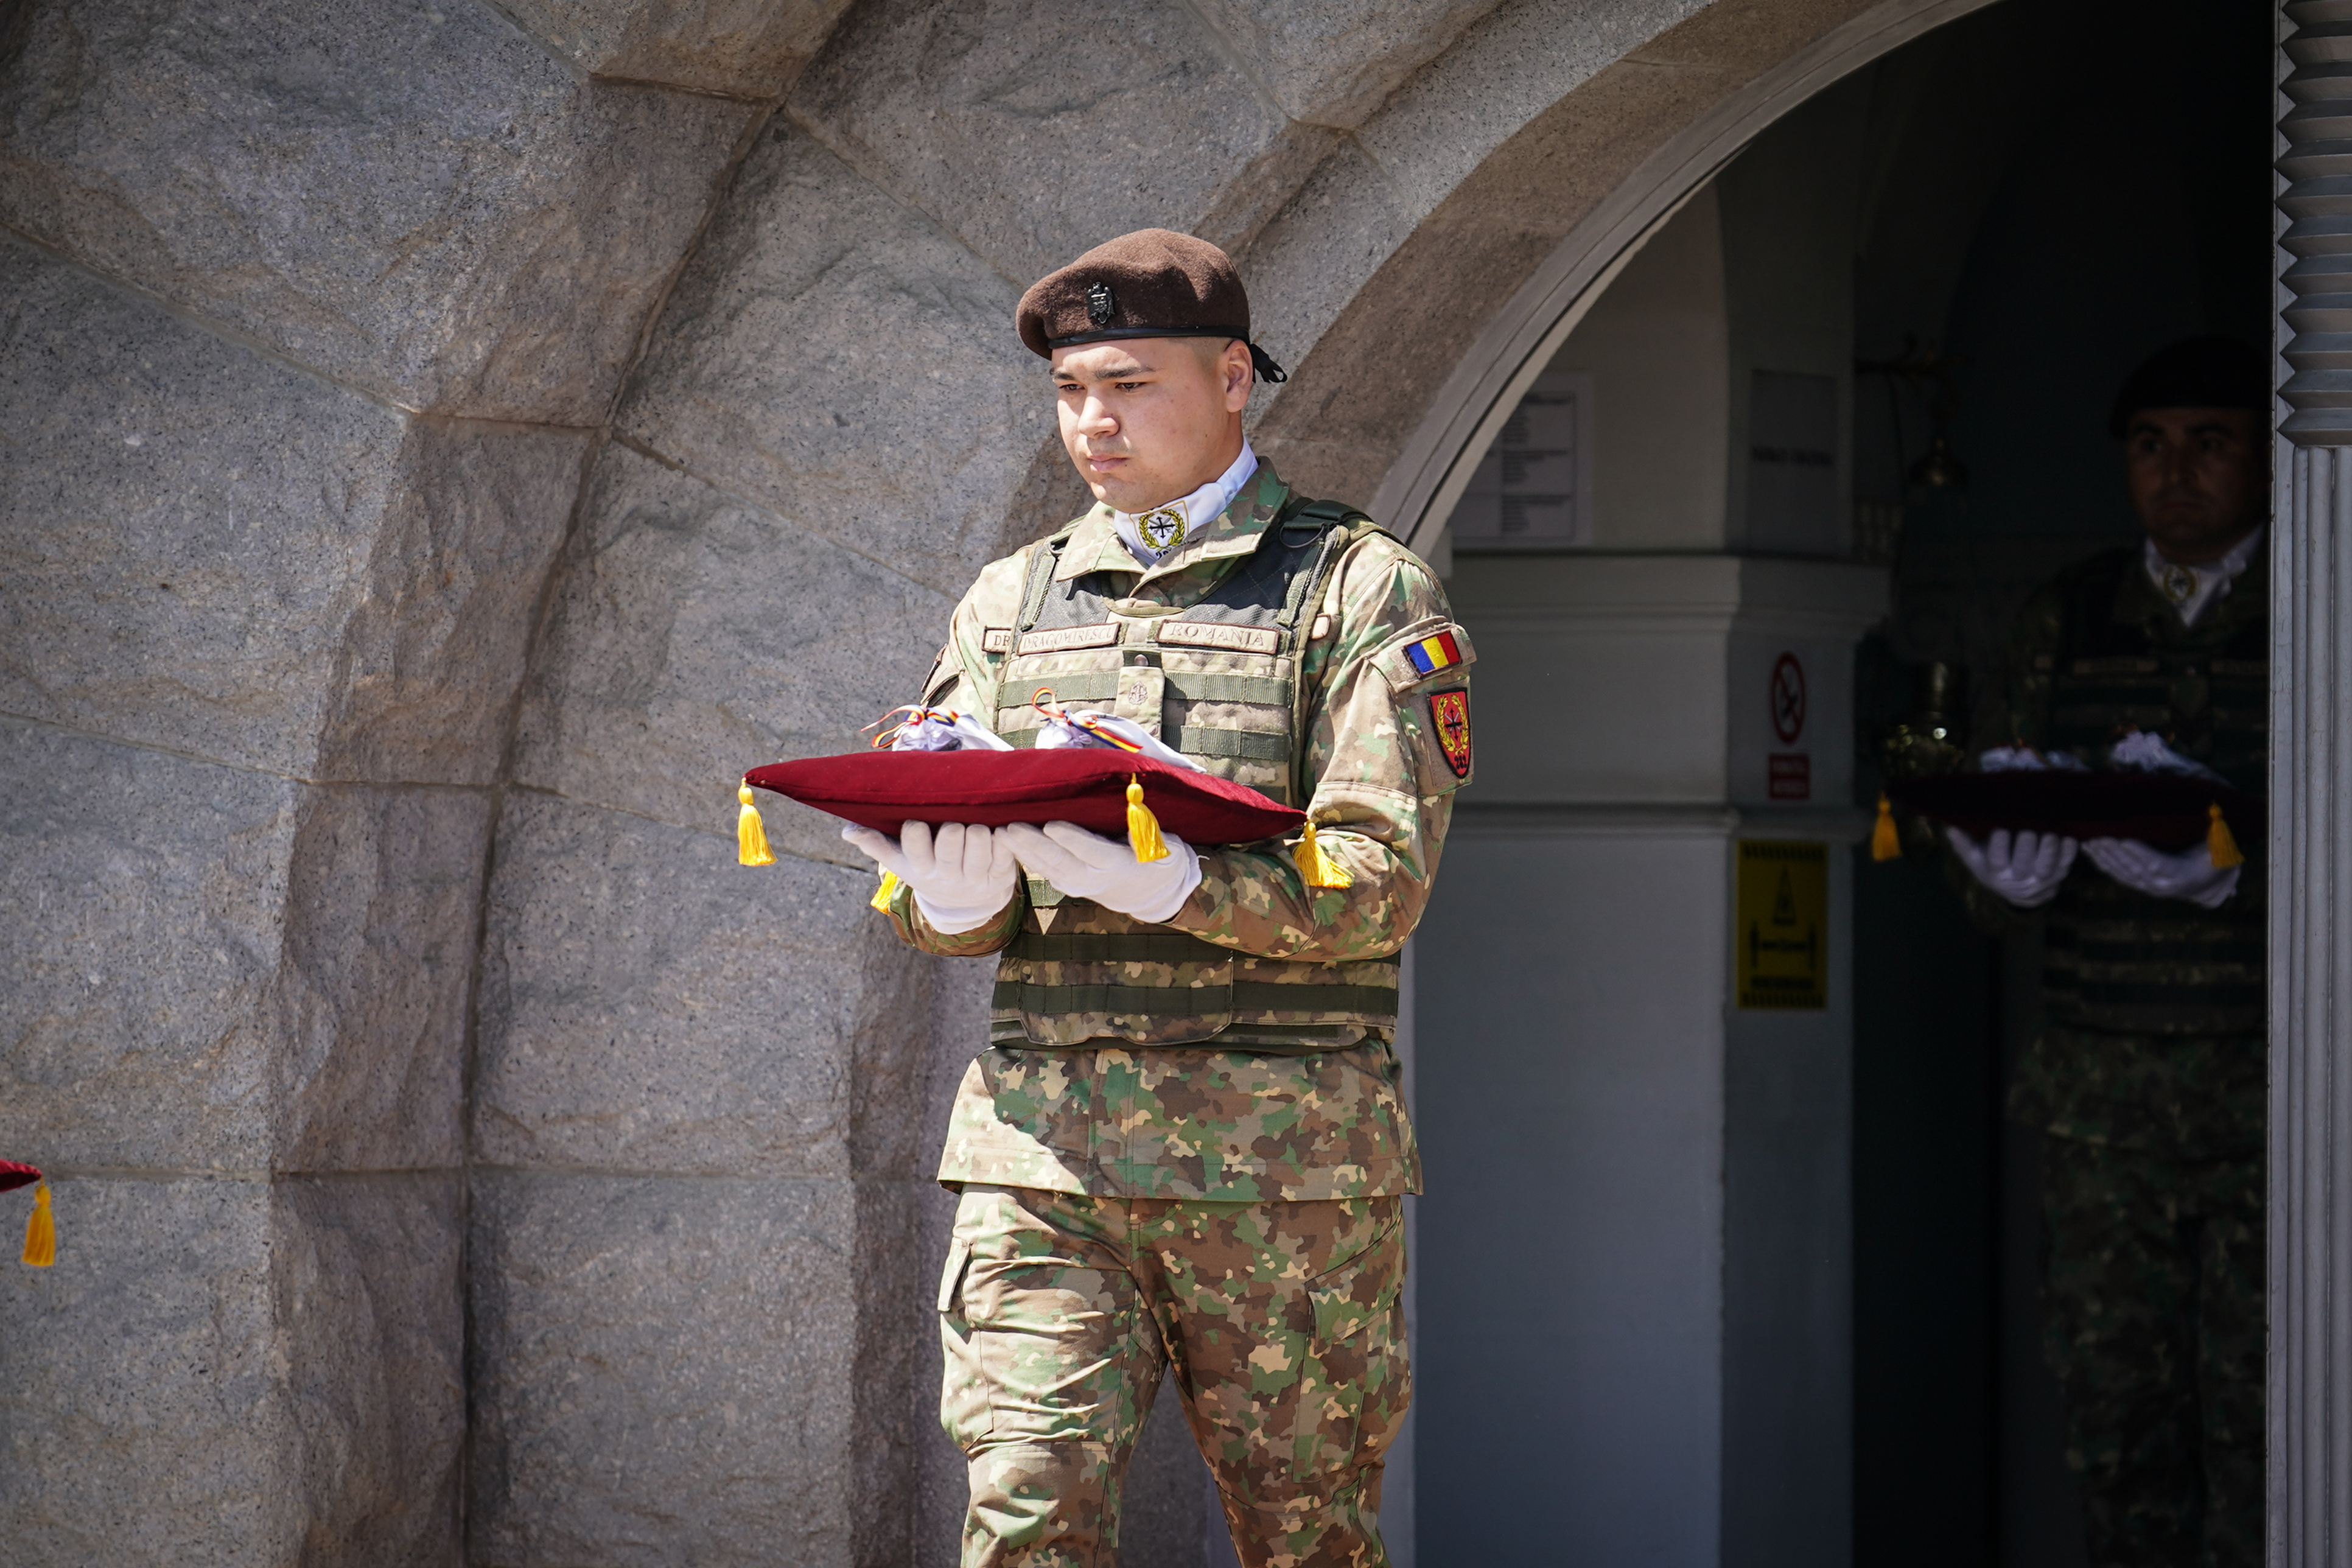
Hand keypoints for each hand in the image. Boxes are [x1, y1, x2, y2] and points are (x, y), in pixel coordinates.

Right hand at [839, 821, 1017, 933]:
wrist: (962, 902)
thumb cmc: (926, 868)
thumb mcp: (900, 861)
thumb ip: (875, 843)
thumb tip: (847, 831)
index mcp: (920, 867)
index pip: (914, 844)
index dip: (916, 830)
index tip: (917, 822)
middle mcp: (947, 874)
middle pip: (950, 841)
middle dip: (951, 827)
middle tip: (953, 821)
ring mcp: (975, 876)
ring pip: (979, 845)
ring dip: (977, 830)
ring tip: (974, 824)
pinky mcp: (1000, 874)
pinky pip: (1004, 852)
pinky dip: (1003, 838)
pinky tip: (999, 828)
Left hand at [1002, 820, 1202, 923]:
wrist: (1149, 893)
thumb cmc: (1158, 861)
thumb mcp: (1166, 851)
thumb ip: (1150, 835)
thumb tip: (1137, 811)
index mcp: (1118, 865)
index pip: (1091, 851)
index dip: (1071, 839)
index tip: (1051, 825)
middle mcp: (1093, 878)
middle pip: (1060, 861)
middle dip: (1033, 844)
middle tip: (1010, 827)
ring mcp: (1076, 882)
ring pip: (1045, 866)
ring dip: (1020, 851)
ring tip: (999, 832)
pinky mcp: (1064, 881)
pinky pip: (1041, 868)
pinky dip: (1022, 855)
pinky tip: (1004, 841)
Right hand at [1948, 827, 2077, 907]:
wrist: (2019, 890)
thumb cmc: (1993, 867)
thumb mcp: (1976, 859)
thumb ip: (1964, 844)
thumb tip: (1949, 827)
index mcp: (1997, 874)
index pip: (1997, 861)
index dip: (1999, 846)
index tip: (2000, 829)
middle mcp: (2020, 879)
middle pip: (2024, 864)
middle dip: (2027, 846)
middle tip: (2028, 829)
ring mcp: (2042, 879)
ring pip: (2048, 866)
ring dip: (2050, 849)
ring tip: (2050, 833)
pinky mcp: (2060, 875)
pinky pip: (2066, 863)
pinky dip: (2069, 852)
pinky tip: (2068, 838)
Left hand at [2081, 838, 2241, 909]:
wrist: (2209, 884)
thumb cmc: (2215, 860)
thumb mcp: (2220, 849)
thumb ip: (2215, 836)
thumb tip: (2214, 813)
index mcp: (2179, 877)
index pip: (2157, 864)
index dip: (2139, 852)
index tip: (2124, 838)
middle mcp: (2160, 886)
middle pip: (2133, 869)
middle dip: (2114, 852)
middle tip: (2099, 834)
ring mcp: (2147, 888)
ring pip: (2121, 873)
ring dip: (2103, 856)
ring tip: (2089, 839)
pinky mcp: (2138, 885)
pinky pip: (2117, 875)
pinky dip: (2101, 862)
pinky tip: (2089, 848)